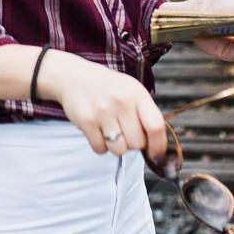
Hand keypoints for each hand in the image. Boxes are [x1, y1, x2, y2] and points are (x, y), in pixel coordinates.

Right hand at [39, 51, 167, 163]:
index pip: (156, 126)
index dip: (158, 146)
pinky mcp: (86, 120)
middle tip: (124, 132)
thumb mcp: (131, 91)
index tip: (156, 156)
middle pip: (137, 144)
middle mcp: (121, 102)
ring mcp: (102, 111)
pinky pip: (100, 149)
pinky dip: (100, 145)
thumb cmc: (109, 88)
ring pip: (119, 150)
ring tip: (110, 131)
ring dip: (116, 146)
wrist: (74, 77)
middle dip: (132, 144)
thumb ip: (145, 115)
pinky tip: (98, 131)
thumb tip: (156, 148)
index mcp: (137, 94)